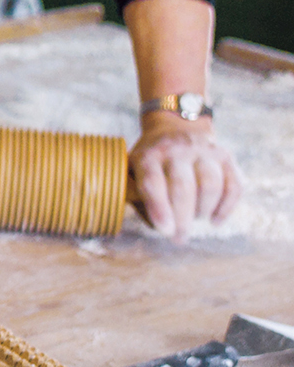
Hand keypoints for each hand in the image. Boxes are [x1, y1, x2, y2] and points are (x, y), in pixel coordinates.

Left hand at [128, 113, 241, 239]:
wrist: (177, 127)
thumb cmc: (151, 160)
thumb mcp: (132, 167)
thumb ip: (132, 191)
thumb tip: (138, 220)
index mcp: (149, 154)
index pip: (153, 182)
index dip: (159, 208)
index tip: (165, 231)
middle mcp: (177, 149)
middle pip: (182, 187)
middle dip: (182, 218)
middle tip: (179, 238)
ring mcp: (204, 151)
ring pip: (210, 186)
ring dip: (203, 211)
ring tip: (195, 220)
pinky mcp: (225, 157)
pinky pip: (233, 186)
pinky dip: (226, 207)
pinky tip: (214, 220)